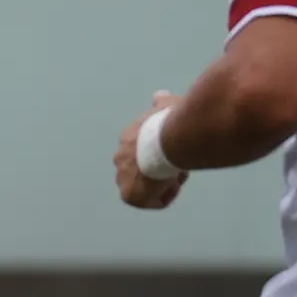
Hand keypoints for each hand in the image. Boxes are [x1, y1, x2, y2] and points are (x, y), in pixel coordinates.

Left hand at [113, 94, 182, 210]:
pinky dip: (165, 195)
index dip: (162, 153)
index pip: (142, 151)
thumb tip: (160, 95)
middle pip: (143, 170)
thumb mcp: (166, 106)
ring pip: (147, 186)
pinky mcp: (130, 195)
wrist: (167, 140)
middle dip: (160, 169)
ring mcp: (122, 178)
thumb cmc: (170, 123)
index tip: (175, 150)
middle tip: (177, 164)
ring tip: (176, 174)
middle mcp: (120, 158)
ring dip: (163, 183)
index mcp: (127, 139)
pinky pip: (151, 201)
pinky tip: (174, 184)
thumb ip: (161, 103)